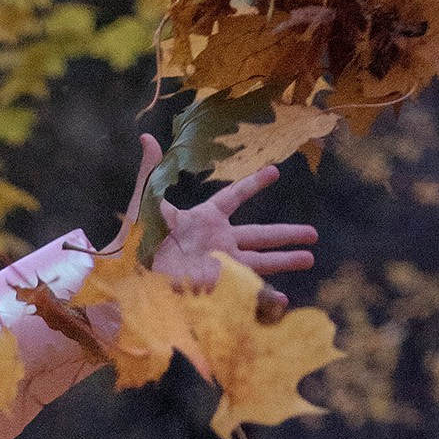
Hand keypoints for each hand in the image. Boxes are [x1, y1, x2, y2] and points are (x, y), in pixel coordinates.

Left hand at [112, 129, 318, 319]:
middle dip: (286, 234)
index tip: (275, 171)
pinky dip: (264, 297)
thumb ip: (151, 172)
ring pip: (259, 262)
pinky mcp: (216, 288)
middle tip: (313, 234)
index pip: (234, 197)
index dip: (253, 184)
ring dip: (285, 261)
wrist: (125, 279)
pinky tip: (283, 300)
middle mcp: (217, 241)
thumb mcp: (145, 204)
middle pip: (259, 235)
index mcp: (203, 218)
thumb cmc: (133, 241)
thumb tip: (146, 138)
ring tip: (310, 258)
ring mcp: (219, 266)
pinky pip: (244, 291)